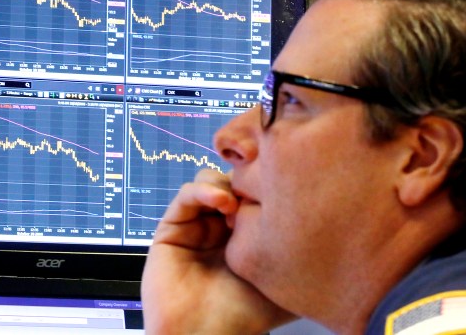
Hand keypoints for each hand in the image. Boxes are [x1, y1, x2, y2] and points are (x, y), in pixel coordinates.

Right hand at [141, 168, 293, 334]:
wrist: (204, 334)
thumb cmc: (243, 315)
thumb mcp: (285, 279)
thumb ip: (301, 250)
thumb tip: (325, 225)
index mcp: (247, 235)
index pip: (256, 191)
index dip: (266, 182)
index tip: (280, 188)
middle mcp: (222, 226)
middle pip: (233, 180)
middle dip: (246, 179)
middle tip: (258, 196)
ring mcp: (197, 225)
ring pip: (210, 180)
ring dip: (226, 185)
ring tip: (237, 207)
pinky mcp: (172, 227)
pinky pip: (187, 194)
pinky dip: (204, 190)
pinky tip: (222, 203)